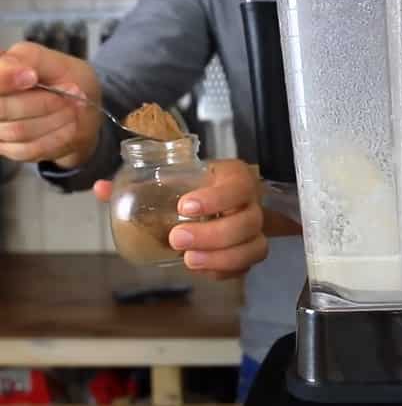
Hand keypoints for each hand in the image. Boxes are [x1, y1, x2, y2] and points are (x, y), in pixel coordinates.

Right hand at [0, 42, 101, 167]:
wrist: (83, 112)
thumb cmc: (67, 81)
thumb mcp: (57, 62)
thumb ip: (32, 59)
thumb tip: (12, 67)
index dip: (6, 80)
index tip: (32, 77)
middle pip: (3, 109)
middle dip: (45, 102)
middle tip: (73, 92)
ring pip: (19, 130)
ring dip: (56, 120)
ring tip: (75, 108)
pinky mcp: (10, 149)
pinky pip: (30, 149)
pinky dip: (57, 137)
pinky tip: (70, 125)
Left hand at [95, 159, 266, 278]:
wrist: (223, 196)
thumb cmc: (196, 184)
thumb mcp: (175, 175)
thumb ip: (139, 181)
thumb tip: (101, 189)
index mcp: (234, 177)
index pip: (237, 186)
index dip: (216, 198)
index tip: (184, 206)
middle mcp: (251, 203)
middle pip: (248, 222)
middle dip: (212, 234)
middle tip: (177, 238)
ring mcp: (255, 229)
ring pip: (254, 247)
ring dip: (221, 257)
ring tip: (188, 260)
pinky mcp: (250, 250)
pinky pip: (247, 266)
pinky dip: (225, 271)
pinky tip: (201, 270)